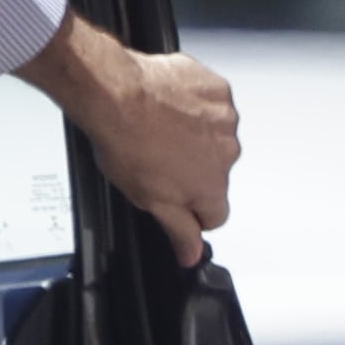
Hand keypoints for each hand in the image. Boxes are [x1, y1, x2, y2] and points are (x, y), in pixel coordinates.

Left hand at [21, 15, 240, 262]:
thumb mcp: (148, 200)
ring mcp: (225, 120)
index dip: (193, 211)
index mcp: (211, 188)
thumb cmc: (126, 143)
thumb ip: (178, 230)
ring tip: (162, 128)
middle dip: (194, 169)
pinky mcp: (218, 91)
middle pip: (216, 173)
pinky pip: (213, 104)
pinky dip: (197, 106)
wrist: (116, 93)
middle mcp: (227, 154)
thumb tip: (191, 254)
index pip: (215, 215)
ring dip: (196, 135)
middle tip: (160, 156)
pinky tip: (170, 105)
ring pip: (216, 137)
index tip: (176, 197)